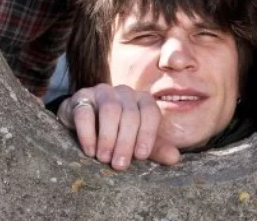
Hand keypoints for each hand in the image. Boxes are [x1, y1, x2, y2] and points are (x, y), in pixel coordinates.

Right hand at [57, 84, 179, 169]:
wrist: (83, 121)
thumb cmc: (116, 132)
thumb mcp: (137, 141)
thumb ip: (155, 148)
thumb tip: (175, 158)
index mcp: (142, 100)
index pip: (150, 112)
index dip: (147, 134)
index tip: (141, 156)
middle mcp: (125, 92)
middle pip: (130, 114)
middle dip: (125, 142)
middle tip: (119, 165)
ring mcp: (102, 92)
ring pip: (110, 109)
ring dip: (108, 137)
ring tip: (104, 158)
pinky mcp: (81, 97)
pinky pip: (85, 112)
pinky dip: (88, 133)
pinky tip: (90, 150)